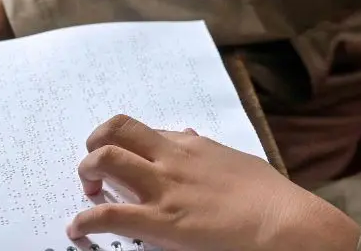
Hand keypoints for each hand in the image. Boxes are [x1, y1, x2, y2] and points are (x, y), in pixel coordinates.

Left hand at [68, 115, 360, 250]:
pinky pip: (108, 214)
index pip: (144, 131)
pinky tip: (77, 230)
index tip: (121, 158)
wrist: (284, 224)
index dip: (125, 142)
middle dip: (95, 144)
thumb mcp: (237, 163)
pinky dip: (84, 221)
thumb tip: (192, 136)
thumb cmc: (270, 199)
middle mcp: (172, 158)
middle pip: (116, 129)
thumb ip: (209, 151)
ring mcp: (164, 187)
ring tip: (87, 192)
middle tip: (93, 167)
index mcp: (192, 146)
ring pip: (105, 160)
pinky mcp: (161, 221)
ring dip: (87, 173)